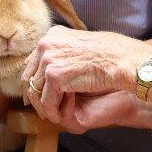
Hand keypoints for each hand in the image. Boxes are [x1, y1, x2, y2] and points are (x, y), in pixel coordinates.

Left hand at [22, 27, 151, 132]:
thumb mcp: (81, 47)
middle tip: (38, 107)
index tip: (34, 91)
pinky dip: (52, 111)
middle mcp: (46, 44)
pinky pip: (47, 101)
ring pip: (36, 90)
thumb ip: (64, 53)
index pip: (33, 60)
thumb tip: (51, 67)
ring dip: (43, 106)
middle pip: (29, 75)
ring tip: (50, 115)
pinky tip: (57, 116)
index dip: (32, 78)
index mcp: (52, 35)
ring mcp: (48, 59)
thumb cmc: (110, 54)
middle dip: (33, 94)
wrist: (122, 60)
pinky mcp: (54, 75)